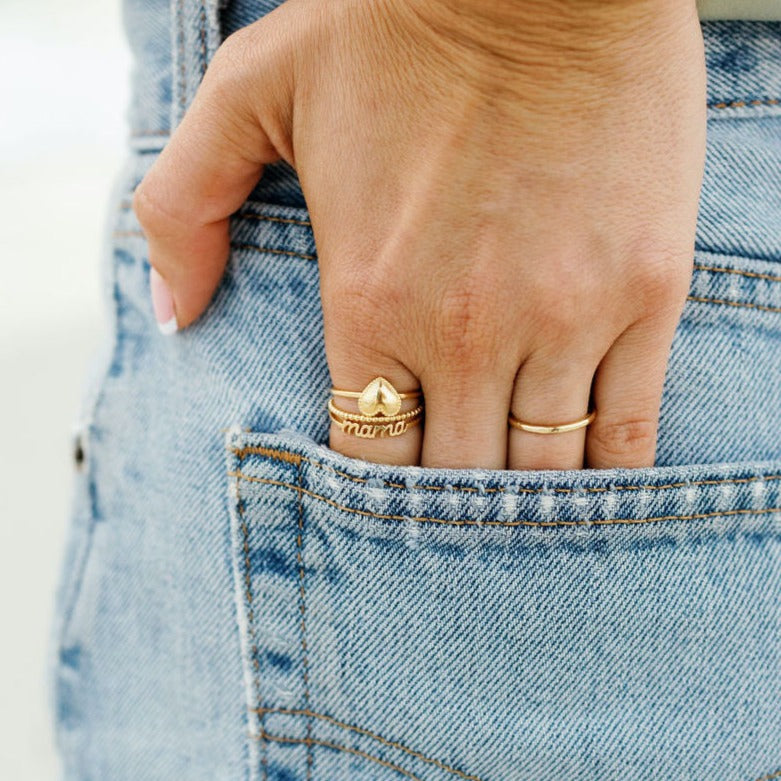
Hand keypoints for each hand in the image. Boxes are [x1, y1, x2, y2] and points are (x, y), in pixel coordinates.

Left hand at [133, 0, 706, 469]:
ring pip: (544, 467)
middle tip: (455, 506)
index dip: (376, 484)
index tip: (391, 479)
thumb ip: (184, 204)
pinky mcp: (646, 292)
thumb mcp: (251, 90)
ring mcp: (564, 314)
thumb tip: (169, 315)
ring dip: (528, 497)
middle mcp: (464, 329)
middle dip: (451, 502)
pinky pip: (631, 422)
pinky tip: (597, 477)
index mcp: (370, 299)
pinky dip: (611, 467)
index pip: (368, 453)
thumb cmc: (393, 27)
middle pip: (458, 477)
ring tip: (522, 501)